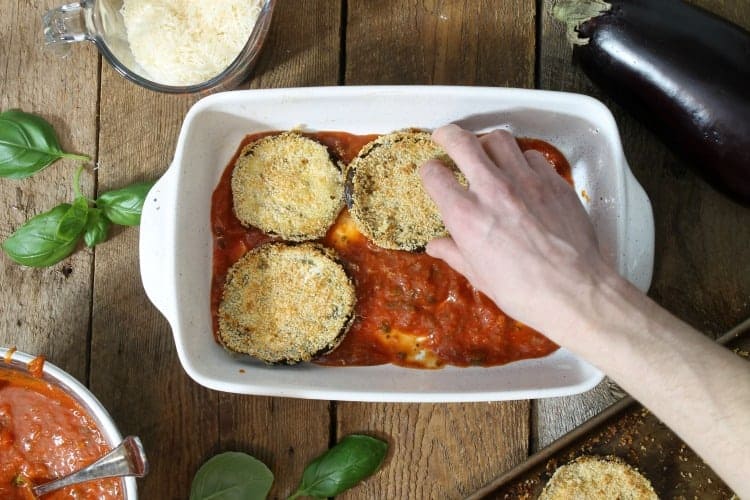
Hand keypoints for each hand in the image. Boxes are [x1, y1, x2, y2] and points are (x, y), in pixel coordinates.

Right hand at [419, 124, 618, 340]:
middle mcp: (492, 189)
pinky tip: (522, 174)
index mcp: (465, 215)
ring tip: (486, 151)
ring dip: (487, 142)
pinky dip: (521, 160)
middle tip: (445, 137)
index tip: (432, 175)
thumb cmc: (521, 291)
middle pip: (462, 142)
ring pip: (499, 139)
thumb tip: (436, 245)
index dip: (429, 172)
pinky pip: (532, 156)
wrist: (572, 291)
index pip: (434, 175)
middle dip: (448, 135)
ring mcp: (525, 181)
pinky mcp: (553, 181)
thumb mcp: (478, 275)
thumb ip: (454, 253)